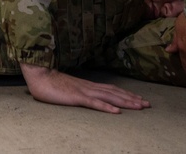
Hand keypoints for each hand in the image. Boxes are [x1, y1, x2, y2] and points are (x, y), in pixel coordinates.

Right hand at [20, 63, 150, 113]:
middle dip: (132, 98)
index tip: (139, 99)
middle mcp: (89, 87)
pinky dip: (106, 107)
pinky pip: (94, 103)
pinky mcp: (76, 97)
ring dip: (125, 102)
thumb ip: (77, 92)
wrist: (38, 74)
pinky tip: (116, 112)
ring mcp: (83, 91)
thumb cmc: (49, 82)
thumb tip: (85, 96)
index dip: (126, 94)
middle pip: (115, 93)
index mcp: (87, 85)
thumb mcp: (67, 88)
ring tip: (139, 107)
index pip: (111, 90)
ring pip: (109, 97)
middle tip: (147, 104)